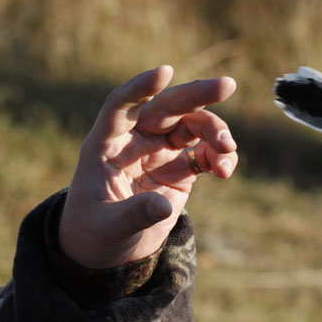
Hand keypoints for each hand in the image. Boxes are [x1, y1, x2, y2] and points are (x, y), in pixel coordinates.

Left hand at [59, 65, 237, 268]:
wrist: (106, 249)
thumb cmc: (94, 232)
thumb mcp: (108, 227)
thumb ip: (134, 214)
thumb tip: (163, 206)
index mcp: (106, 144)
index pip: (120, 106)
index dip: (140, 88)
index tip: (165, 72)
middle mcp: (134, 139)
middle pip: (166, 106)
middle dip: (196, 94)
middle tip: (226, 85)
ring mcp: (158, 151)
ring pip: (191, 125)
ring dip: (214, 129)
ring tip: (227, 149)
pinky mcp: (179, 169)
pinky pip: (204, 153)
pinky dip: (219, 156)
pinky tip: (225, 170)